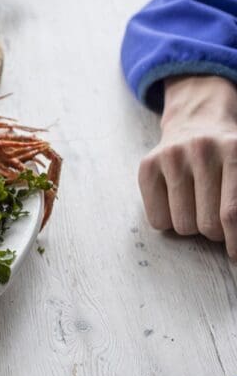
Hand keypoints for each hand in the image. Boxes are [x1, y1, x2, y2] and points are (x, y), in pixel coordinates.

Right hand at [139, 75, 236, 256]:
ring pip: (182, 226)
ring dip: (191, 226)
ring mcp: (171, 157)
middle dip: (214, 232)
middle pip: (207, 225)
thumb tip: (235, 240)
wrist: (197, 121)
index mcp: (235, 151)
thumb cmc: (227, 156)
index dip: (235, 241)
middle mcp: (202, 150)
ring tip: (195, 206)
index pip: (232, 213)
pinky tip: (175, 202)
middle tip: (214, 220)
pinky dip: (168, 221)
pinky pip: (157, 221)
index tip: (234, 254)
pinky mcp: (148, 166)